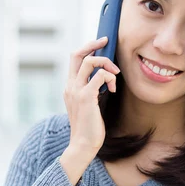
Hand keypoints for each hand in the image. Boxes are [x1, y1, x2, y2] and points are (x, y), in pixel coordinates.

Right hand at [63, 36, 120, 153]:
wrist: (83, 144)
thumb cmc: (89, 126)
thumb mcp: (88, 104)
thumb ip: (92, 90)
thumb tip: (104, 77)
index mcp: (70, 86)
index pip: (75, 59)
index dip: (87, 47)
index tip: (100, 43)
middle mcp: (70, 86)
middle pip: (77, 54)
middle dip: (93, 44)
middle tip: (107, 41)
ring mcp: (76, 91)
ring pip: (90, 61)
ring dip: (106, 63)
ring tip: (115, 74)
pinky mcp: (86, 97)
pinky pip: (100, 76)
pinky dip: (110, 78)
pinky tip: (113, 89)